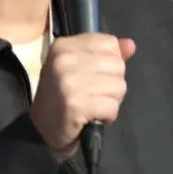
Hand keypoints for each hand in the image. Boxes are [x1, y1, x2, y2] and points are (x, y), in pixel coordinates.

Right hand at [28, 33, 135, 158]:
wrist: (42, 130)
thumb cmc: (62, 97)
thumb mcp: (78, 68)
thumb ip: (106, 55)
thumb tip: (130, 45)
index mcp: (63, 46)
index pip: (109, 43)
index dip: (109, 63)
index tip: (92, 76)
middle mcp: (64, 59)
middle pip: (117, 65)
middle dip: (112, 84)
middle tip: (92, 95)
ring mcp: (69, 81)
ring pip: (119, 86)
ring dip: (111, 101)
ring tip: (92, 106)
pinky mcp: (76, 104)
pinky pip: (112, 106)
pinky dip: (108, 116)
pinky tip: (92, 117)